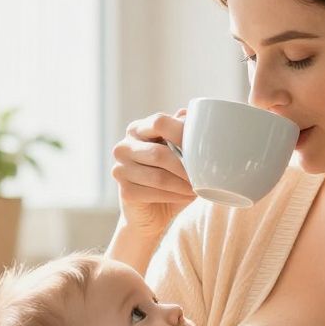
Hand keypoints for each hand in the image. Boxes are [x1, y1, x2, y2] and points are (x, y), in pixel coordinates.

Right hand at [110, 110, 196, 239]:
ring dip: (183, 184)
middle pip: (159, 153)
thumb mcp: (180, 152)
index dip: (182, 133)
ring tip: (198, 187)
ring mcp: (120, 169)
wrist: (155, 211)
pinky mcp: (124, 191)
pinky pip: (154, 193)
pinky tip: (186, 196)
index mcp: (138, 129)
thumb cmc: (171, 175)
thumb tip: (190, 113)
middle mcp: (124, 146)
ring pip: (159, 177)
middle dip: (185, 167)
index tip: (202, 146)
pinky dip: (175, 196)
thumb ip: (183, 133)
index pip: (159, 122)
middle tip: (204, 175)